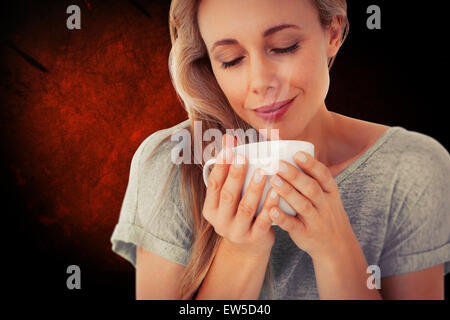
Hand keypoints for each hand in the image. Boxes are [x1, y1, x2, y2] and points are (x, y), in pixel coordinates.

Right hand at [202, 134, 277, 258]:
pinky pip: (263, 221)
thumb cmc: (239, 212)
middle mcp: (220, 221)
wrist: (248, 247)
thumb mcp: (228, 198)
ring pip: (245, 208)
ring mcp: (237, 232)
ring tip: (263, 172)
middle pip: (228, 196)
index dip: (220, 166)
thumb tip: (228, 138)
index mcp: (211, 208)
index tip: (228, 148)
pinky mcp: (254, 238)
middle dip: (235, 175)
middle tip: (244, 157)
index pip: (213, 184)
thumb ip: (228, 174)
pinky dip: (270, 206)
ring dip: (254, 189)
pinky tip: (276, 192)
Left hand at [268, 151, 359, 259]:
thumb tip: (292, 156)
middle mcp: (325, 206)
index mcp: (330, 193)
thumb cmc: (325, 214)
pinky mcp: (305, 234)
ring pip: (303, 205)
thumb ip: (313, 180)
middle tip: (278, 164)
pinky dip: (282, 218)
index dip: (311, 164)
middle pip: (311, 188)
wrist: (337, 246)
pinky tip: (271, 210)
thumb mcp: (327, 197)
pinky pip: (293, 226)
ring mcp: (316, 221)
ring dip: (288, 192)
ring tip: (273, 180)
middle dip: (295, 175)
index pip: (323, 176)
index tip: (297, 154)